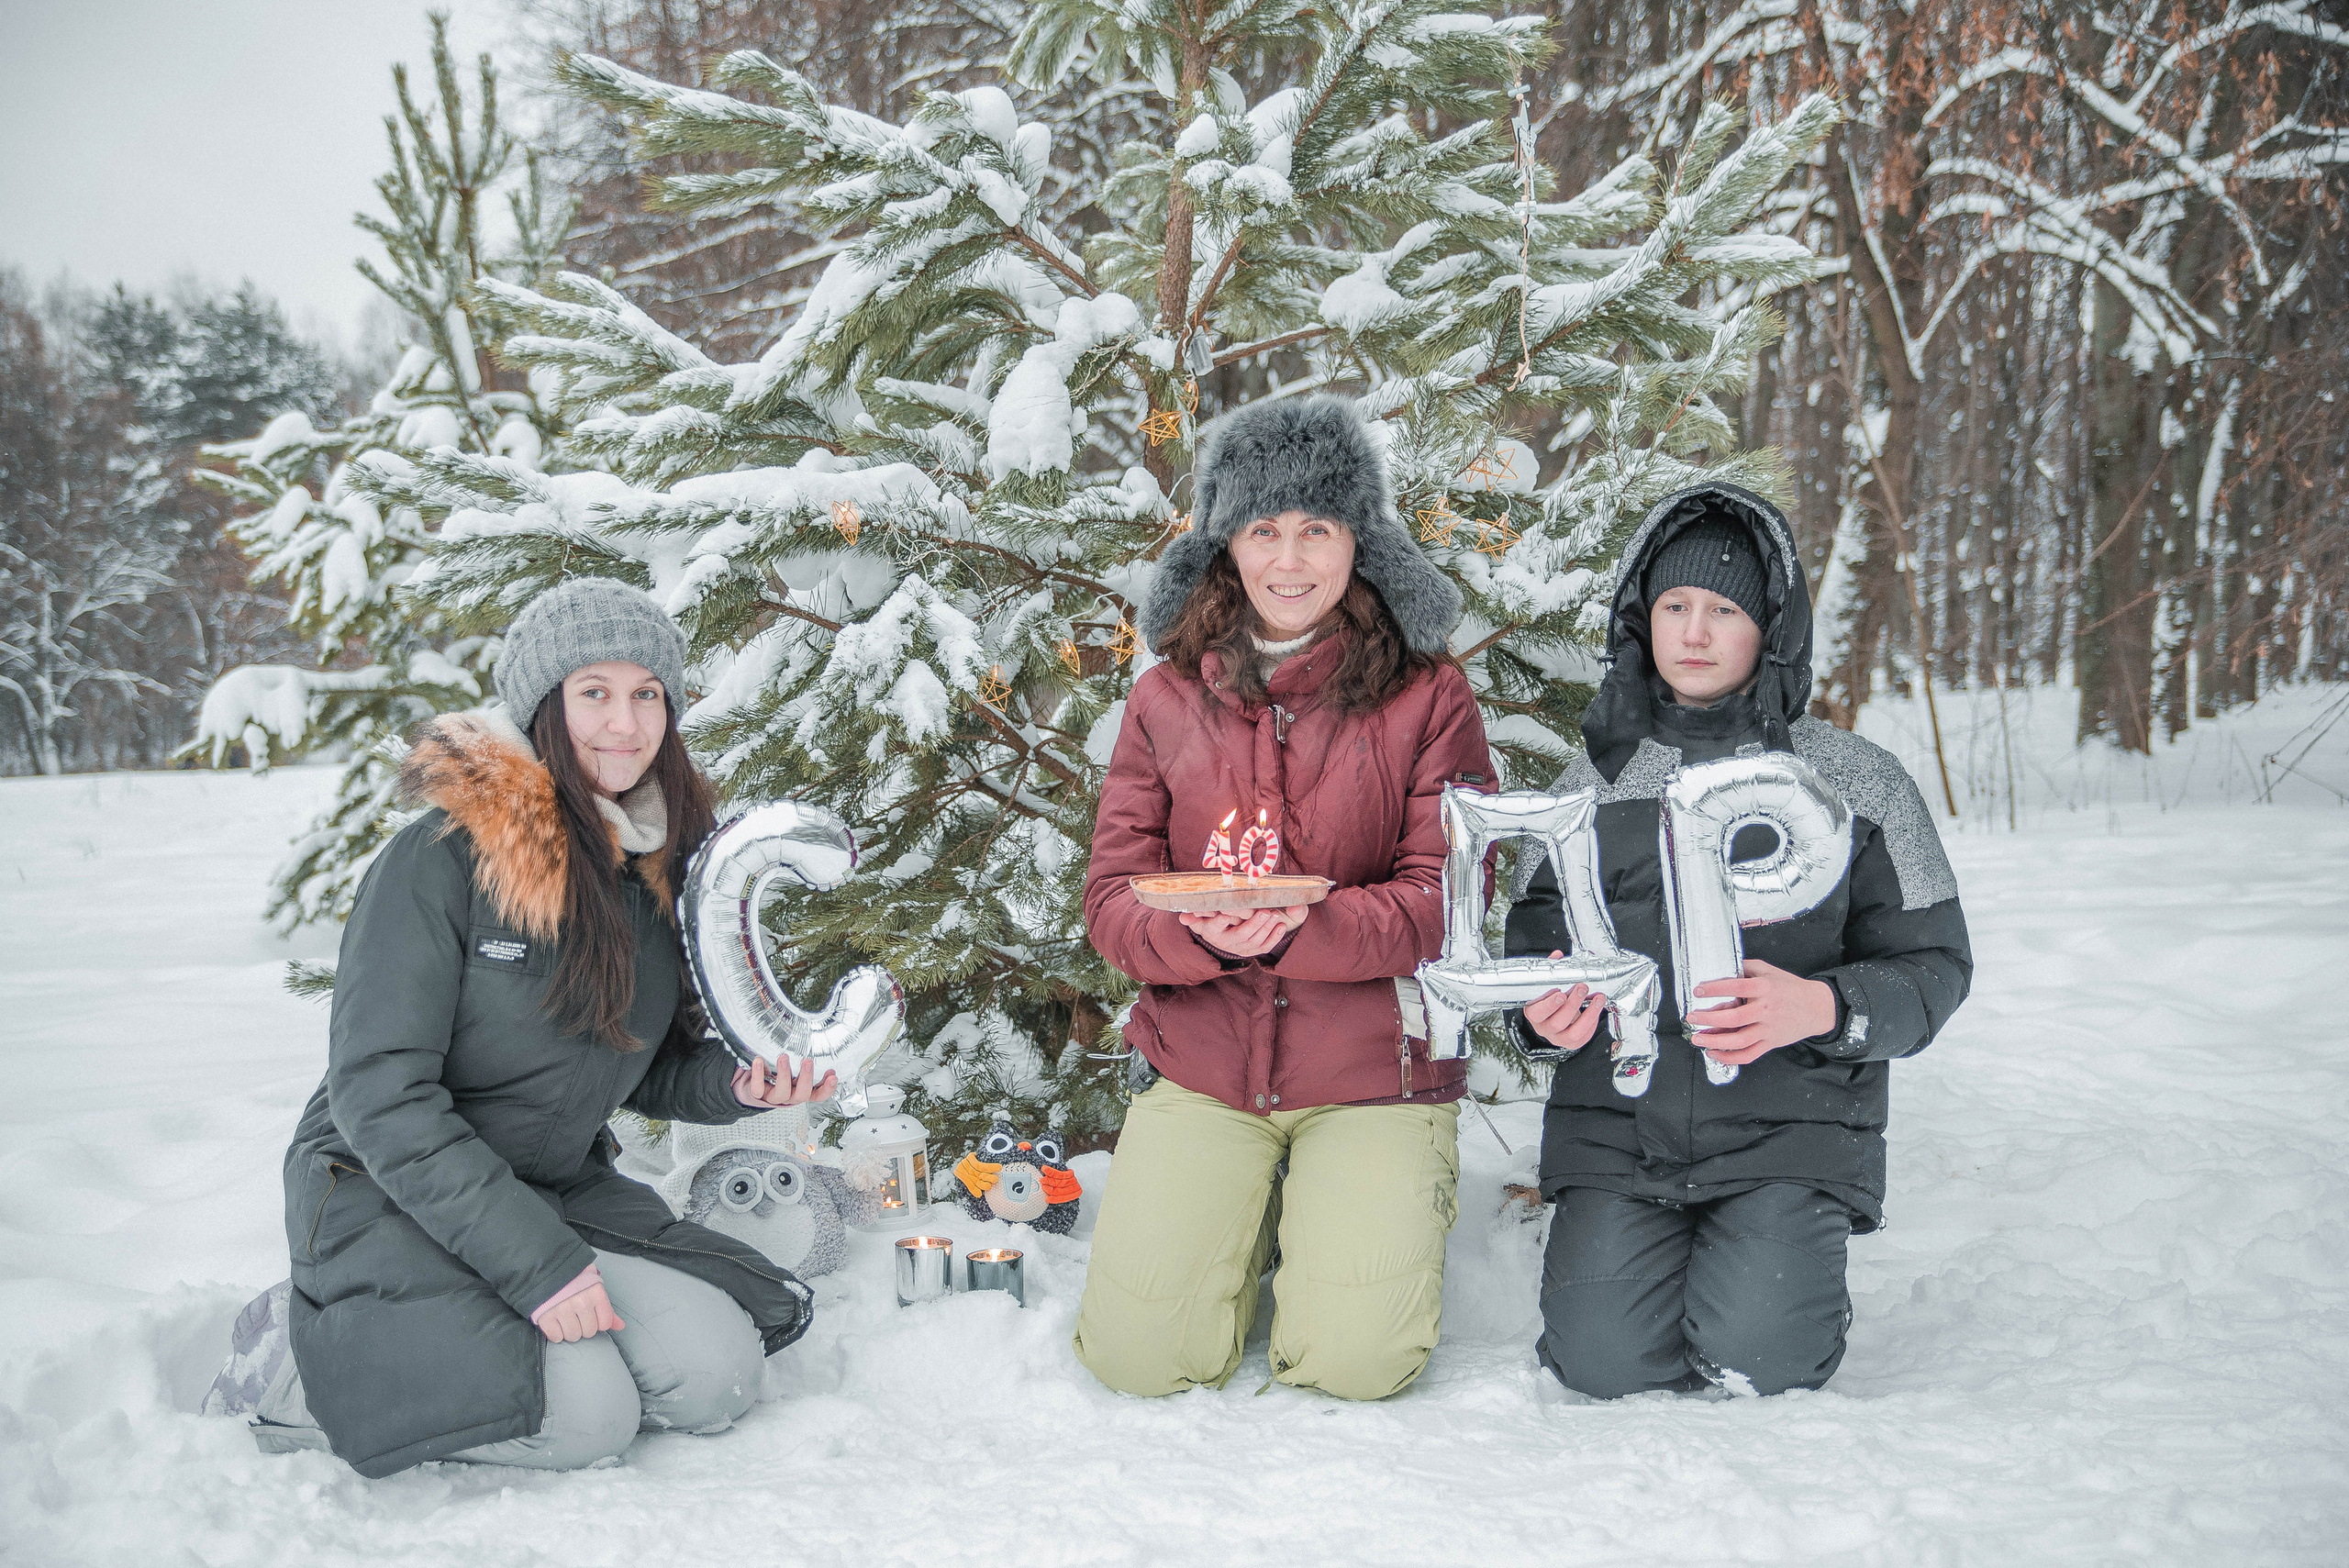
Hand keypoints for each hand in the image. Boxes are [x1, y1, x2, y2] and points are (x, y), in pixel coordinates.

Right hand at [537, 1281, 623, 1343]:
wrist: (548, 1267)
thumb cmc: (575, 1278)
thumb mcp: (594, 1287)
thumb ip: (607, 1308)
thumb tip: (621, 1326)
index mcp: (596, 1292)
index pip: (604, 1323)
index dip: (598, 1321)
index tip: (591, 1313)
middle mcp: (581, 1301)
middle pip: (589, 1332)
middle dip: (584, 1326)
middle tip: (576, 1314)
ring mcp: (562, 1309)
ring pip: (573, 1336)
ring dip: (570, 1331)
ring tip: (565, 1317)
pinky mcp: (545, 1316)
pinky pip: (556, 1337)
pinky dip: (555, 1333)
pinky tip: (555, 1321)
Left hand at [734, 1053, 838, 1107]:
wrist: (753, 1087)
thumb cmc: (778, 1076)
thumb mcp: (794, 1071)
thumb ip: (805, 1062)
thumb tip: (817, 1039)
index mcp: (802, 1091)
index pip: (818, 1095)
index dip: (827, 1088)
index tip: (833, 1075)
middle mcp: (790, 1096)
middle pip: (802, 1094)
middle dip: (806, 1078)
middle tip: (808, 1061)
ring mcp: (774, 1097)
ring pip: (781, 1092)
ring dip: (784, 1074)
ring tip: (784, 1057)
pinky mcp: (758, 1094)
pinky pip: (758, 1088)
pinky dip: (759, 1074)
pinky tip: (759, 1061)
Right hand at [1178, 905, 1308, 957]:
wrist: (1222, 939)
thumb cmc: (1212, 923)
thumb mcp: (1200, 920)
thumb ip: (1193, 917)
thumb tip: (1182, 917)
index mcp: (1213, 933)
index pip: (1215, 927)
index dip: (1221, 921)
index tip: (1228, 913)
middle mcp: (1227, 943)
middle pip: (1241, 935)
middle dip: (1254, 923)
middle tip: (1265, 910)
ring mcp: (1241, 949)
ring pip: (1256, 940)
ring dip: (1267, 928)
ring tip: (1275, 914)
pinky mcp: (1253, 952)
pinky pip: (1265, 947)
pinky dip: (1275, 937)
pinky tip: (1281, 926)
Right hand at [1521, 954, 1606, 1052]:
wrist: (1550, 1017)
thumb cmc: (1547, 999)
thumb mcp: (1545, 984)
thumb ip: (1551, 970)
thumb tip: (1557, 956)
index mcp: (1534, 1013)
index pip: (1538, 1012)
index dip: (1549, 1005)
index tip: (1560, 993)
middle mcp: (1544, 1028)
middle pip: (1558, 1022)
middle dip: (1573, 1004)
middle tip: (1582, 988)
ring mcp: (1557, 1037)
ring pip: (1573, 1033)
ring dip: (1588, 1015)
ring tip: (1598, 999)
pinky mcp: (1570, 1043)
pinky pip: (1583, 1038)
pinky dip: (1592, 1024)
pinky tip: (1596, 1010)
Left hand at [1686, 959, 1838, 1065]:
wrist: (1817, 1007)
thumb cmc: (1790, 988)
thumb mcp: (1769, 971)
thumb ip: (1745, 968)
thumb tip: (1721, 967)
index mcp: (1764, 988)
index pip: (1736, 986)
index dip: (1715, 989)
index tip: (1699, 990)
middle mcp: (1766, 1009)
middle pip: (1734, 1018)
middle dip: (1708, 1018)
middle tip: (1692, 1017)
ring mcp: (1768, 1029)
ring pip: (1739, 1040)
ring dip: (1715, 1041)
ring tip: (1697, 1038)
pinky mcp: (1771, 1043)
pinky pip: (1748, 1055)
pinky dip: (1729, 1057)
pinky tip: (1714, 1053)